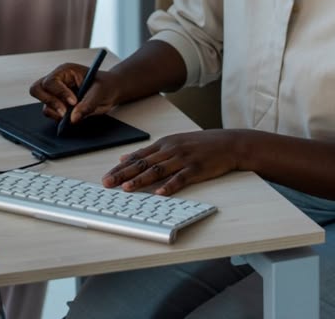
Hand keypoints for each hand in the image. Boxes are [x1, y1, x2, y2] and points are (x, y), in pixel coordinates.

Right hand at [30, 61, 120, 123]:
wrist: (111, 91)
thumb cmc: (105, 85)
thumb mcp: (100, 92)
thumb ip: (87, 104)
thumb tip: (72, 118)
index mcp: (66, 71)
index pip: (51, 81)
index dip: (60, 93)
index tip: (73, 102)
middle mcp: (57, 80)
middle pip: (37, 89)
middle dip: (49, 102)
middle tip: (64, 112)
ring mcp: (56, 93)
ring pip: (43, 103)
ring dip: (54, 111)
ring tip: (71, 114)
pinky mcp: (58, 104)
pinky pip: (49, 112)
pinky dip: (57, 117)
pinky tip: (71, 116)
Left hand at [102, 130, 240, 195]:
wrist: (227, 143)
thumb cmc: (200, 144)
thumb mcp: (173, 142)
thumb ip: (151, 152)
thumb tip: (125, 158)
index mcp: (164, 144)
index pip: (137, 156)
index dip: (120, 167)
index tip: (107, 176)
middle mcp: (171, 150)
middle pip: (143, 163)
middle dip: (123, 174)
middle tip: (108, 183)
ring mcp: (183, 159)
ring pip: (157, 170)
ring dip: (141, 180)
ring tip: (127, 188)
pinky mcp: (196, 168)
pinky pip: (180, 179)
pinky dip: (169, 186)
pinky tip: (160, 193)